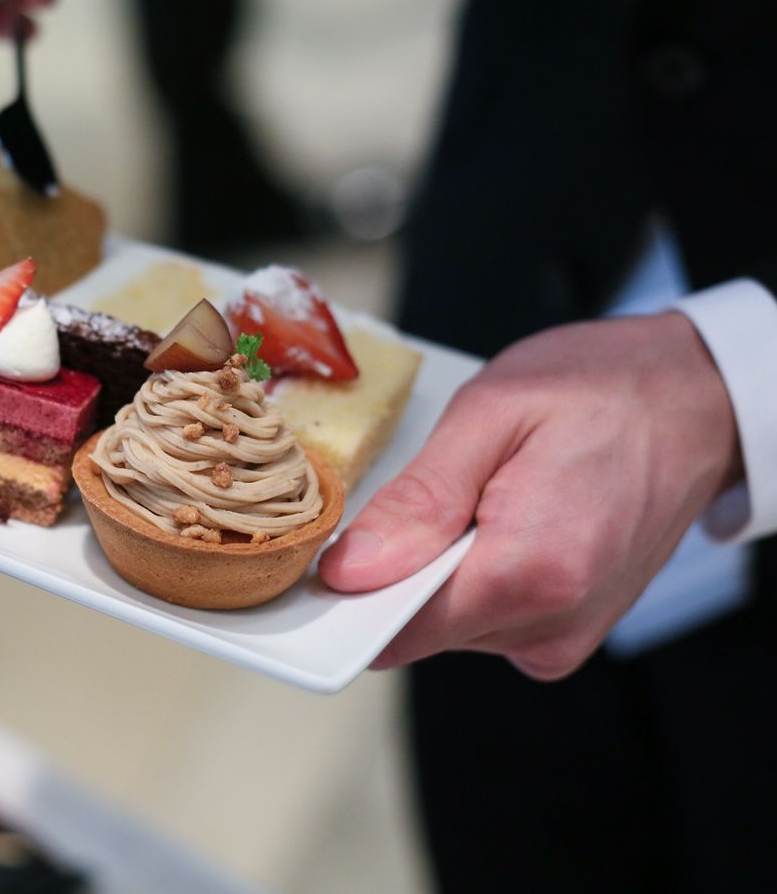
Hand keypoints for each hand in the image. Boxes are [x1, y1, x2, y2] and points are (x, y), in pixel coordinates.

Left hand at [318, 313, 743, 679]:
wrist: (693, 400)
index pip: (398, 629)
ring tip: (473, 495)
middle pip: (418, 627)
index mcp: (532, 572)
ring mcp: (566, 634)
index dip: (350, 591)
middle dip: (396, 567)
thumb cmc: (601, 389)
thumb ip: (418, 503)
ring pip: (448, 623)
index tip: (329, 550)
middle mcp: (553, 624)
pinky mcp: (569, 626)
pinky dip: (468, 572)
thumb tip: (350, 571)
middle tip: (421, 491)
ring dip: (435, 566)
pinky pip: (484, 616)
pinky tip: (493, 517)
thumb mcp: (491, 415)